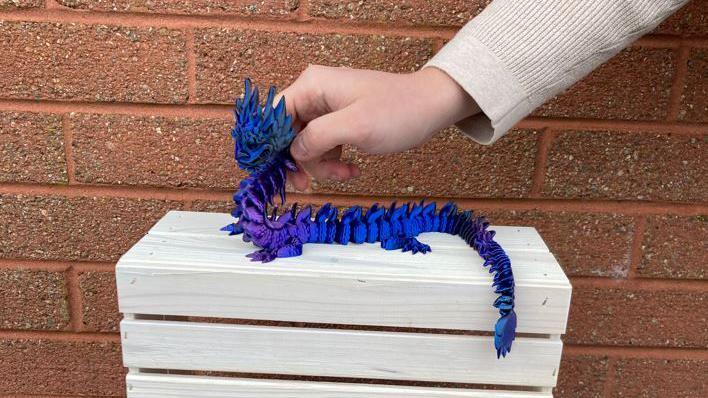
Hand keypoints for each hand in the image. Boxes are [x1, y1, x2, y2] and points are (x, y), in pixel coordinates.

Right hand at [278, 65, 479, 190]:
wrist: (432, 108)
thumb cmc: (398, 111)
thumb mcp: (355, 127)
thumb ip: (317, 138)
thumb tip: (292, 152)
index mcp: (312, 85)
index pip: (273, 115)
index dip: (270, 144)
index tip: (276, 171)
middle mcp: (315, 93)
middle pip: (287, 133)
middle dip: (299, 160)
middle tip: (307, 185)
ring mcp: (327, 108)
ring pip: (305, 144)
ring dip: (321, 165)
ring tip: (346, 174)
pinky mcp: (339, 121)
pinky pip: (323, 146)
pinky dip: (333, 161)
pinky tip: (351, 169)